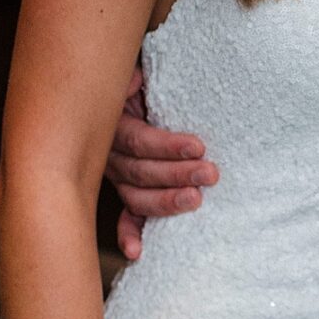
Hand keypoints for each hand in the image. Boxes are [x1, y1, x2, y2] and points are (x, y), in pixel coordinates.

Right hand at [106, 72, 217, 260]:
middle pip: (138, 171)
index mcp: (110, 120)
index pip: (136, 139)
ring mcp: (116, 173)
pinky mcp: (127, 186)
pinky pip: (125, 214)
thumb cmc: (141, 73)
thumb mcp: (135, 65)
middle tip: (211, 174)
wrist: (125, 80)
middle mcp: (108, 150)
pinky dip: (130, 233)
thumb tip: (134, 82)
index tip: (198, 147)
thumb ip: (133, 74)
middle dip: (176, 174)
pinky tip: (137, 253)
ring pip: (135, 195)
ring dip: (165, 202)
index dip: (166, 146)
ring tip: (197, 200)